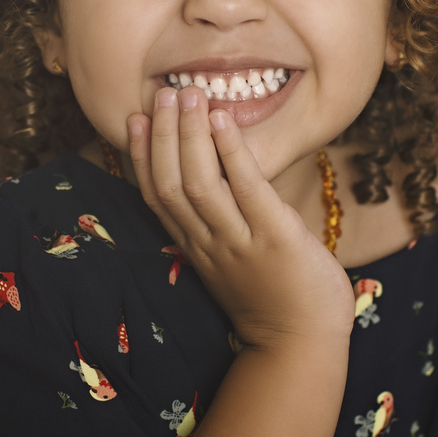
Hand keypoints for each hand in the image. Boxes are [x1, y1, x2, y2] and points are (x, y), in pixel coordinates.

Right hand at [127, 86, 355, 349]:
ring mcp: (238, 242)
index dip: (140, 156)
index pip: (156, 196)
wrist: (303, 345)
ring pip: (197, 184)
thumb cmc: (276, 298)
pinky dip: (231, 150)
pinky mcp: (273, 237)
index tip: (134, 119)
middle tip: (162, 93)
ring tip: (188, 95)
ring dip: (188, 134)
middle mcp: (208, 243)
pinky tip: (223, 120)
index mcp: (195, 246)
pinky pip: (245, 188)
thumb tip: (219, 176)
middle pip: (170, 184)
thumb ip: (221, 223)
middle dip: (161, 136)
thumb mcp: (234, 260)